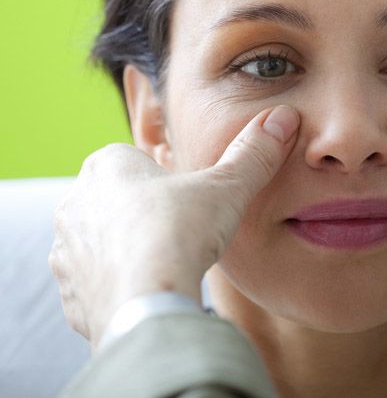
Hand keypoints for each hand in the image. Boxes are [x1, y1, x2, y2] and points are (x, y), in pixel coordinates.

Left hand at [48, 105, 298, 349]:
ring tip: (166, 265)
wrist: (149, 304)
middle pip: (116, 201)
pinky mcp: (70, 295)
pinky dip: (119, 289)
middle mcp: (76, 203)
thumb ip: (252, 153)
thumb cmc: (181, 232)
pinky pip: (94, 286)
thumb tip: (283, 119)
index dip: (164, 180)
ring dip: (127, 252)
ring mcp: (66, 252)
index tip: (186, 200)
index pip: (134, 162)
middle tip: (180, 232)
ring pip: (101, 244)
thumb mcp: (227, 187)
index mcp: (107, 165)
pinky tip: (149, 294)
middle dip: (143, 214)